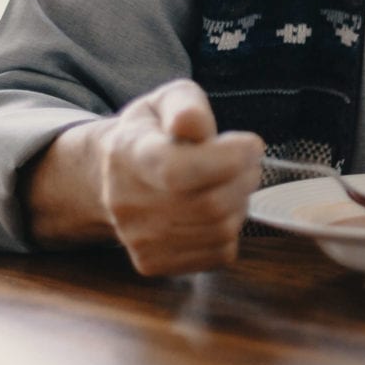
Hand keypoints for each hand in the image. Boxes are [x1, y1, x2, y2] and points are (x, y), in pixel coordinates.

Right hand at [98, 78, 264, 276]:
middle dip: (244, 178)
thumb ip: (186, 107)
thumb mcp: (167, 101)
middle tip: (249, 161)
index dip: (227, 160)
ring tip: (232, 181)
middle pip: (209, 204)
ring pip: (219, 230)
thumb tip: (195, 124)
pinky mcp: (153, 263)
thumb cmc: (153, 133)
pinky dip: (231, 230)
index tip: (251, 144)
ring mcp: (139, 239)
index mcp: (129, 154)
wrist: (113, 176)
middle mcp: (127, 202)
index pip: (177, 170)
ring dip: (241, 202)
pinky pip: (218, 254)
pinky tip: (219, 209)